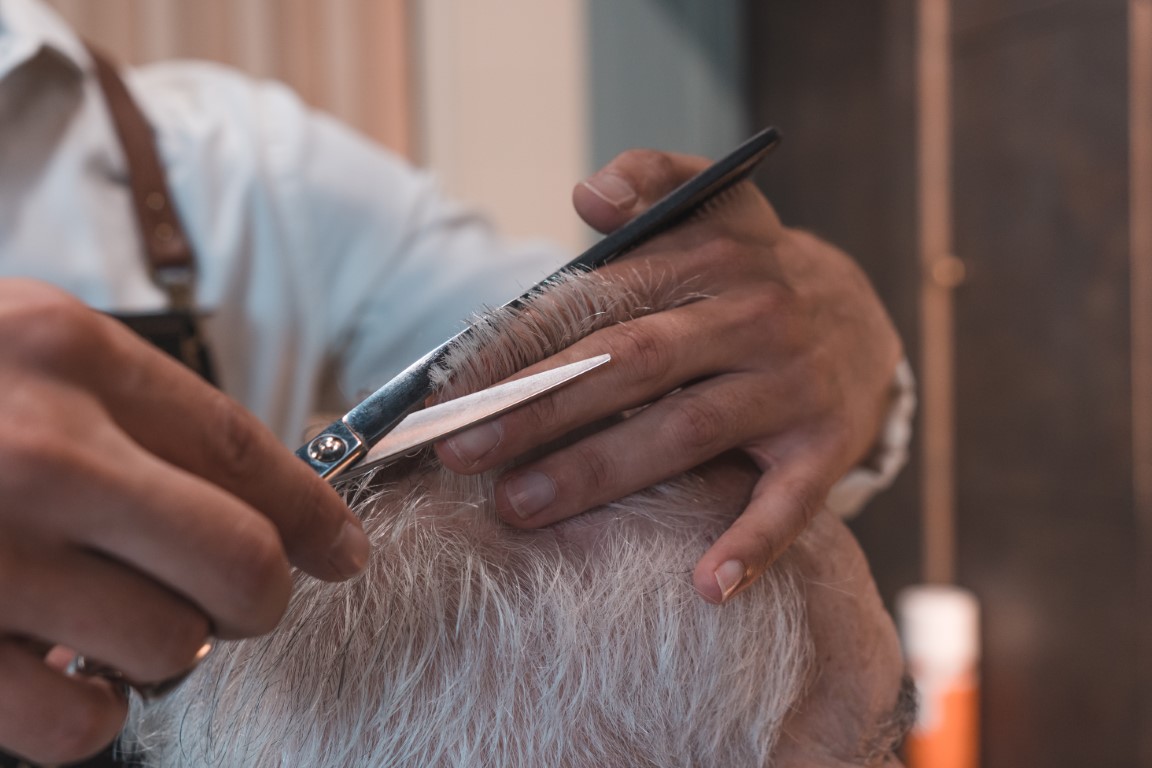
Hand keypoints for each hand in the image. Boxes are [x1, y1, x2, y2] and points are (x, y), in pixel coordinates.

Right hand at [0, 281, 368, 763]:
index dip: (314, 514)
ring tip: (103, 624)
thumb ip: (128, 414)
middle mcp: (34, 451)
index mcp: (64, 354)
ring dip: (157, 651)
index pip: (248, 449)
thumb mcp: (15, 352)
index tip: (343, 554)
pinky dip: (82, 715)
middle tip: (232, 601)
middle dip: (254, 597)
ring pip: (169, 651)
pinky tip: (41, 670)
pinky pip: (79, 727)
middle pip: (239, 563)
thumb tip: (264, 505)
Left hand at [437, 149, 901, 604]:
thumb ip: (650, 181)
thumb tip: (587, 197)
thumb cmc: (753, 272)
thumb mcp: (715, 207)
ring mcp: (790, 383)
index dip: (519, 342)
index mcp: (710, 254)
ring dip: (600, 471)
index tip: (449, 386)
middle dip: (538, 409)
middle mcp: (752, 314)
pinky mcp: (826, 444)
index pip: (597, 298)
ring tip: (520, 506)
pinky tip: (706, 585)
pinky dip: (751, 543)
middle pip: (631, 362)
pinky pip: (789, 501)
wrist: (866, 316)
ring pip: (686, 430)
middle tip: (460, 451)